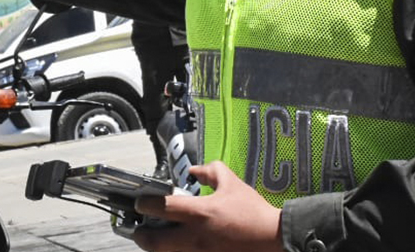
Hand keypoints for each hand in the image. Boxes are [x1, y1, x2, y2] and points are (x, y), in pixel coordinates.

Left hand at [132, 161, 282, 251]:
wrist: (274, 239)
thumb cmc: (253, 212)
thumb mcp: (233, 185)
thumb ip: (211, 172)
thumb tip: (195, 170)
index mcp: (200, 213)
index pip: (161, 207)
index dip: (144, 204)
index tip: (140, 202)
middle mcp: (195, 237)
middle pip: (153, 241)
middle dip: (140, 235)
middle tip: (140, 229)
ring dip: (158, 246)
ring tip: (159, 237)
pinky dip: (176, 251)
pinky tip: (179, 245)